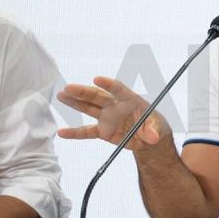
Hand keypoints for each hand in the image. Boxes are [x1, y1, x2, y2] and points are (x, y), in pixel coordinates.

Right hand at [56, 76, 170, 150]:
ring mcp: (108, 117)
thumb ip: (153, 132)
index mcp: (130, 100)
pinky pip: (87, 131)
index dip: (108, 85)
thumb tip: (153, 137)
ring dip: (75, 102)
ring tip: (61, 95)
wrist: (149, 138)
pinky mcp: (103, 130)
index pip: (118, 89)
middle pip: (98, 96)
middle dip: (84, 92)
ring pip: (89, 108)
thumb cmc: (154, 126)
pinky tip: (62, 132)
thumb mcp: (157, 129)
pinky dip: (75, 133)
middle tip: (69, 88)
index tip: (97, 79)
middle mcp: (116, 106)